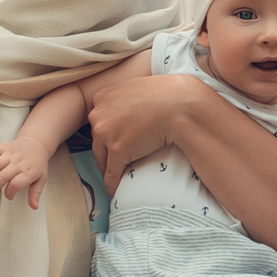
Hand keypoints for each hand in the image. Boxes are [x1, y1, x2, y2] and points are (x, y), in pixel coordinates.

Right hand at [0, 136, 52, 207]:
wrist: (36, 143)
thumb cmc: (37, 164)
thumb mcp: (41, 179)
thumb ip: (36, 193)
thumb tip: (34, 207)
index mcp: (28, 171)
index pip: (16, 184)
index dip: (10, 193)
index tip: (8, 197)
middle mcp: (18, 162)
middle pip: (3, 176)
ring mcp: (9, 154)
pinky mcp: (2, 147)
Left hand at [87, 73, 209, 185]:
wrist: (179, 106)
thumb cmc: (165, 94)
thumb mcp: (136, 87)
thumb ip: (124, 96)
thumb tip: (126, 107)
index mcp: (102, 97)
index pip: (99, 121)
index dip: (106, 134)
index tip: (111, 142)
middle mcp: (98, 114)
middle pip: (97, 140)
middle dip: (105, 152)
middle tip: (113, 162)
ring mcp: (106, 133)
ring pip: (102, 158)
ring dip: (108, 168)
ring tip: (114, 177)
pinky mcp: (117, 151)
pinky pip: (111, 173)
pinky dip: (112, 184)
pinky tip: (114, 190)